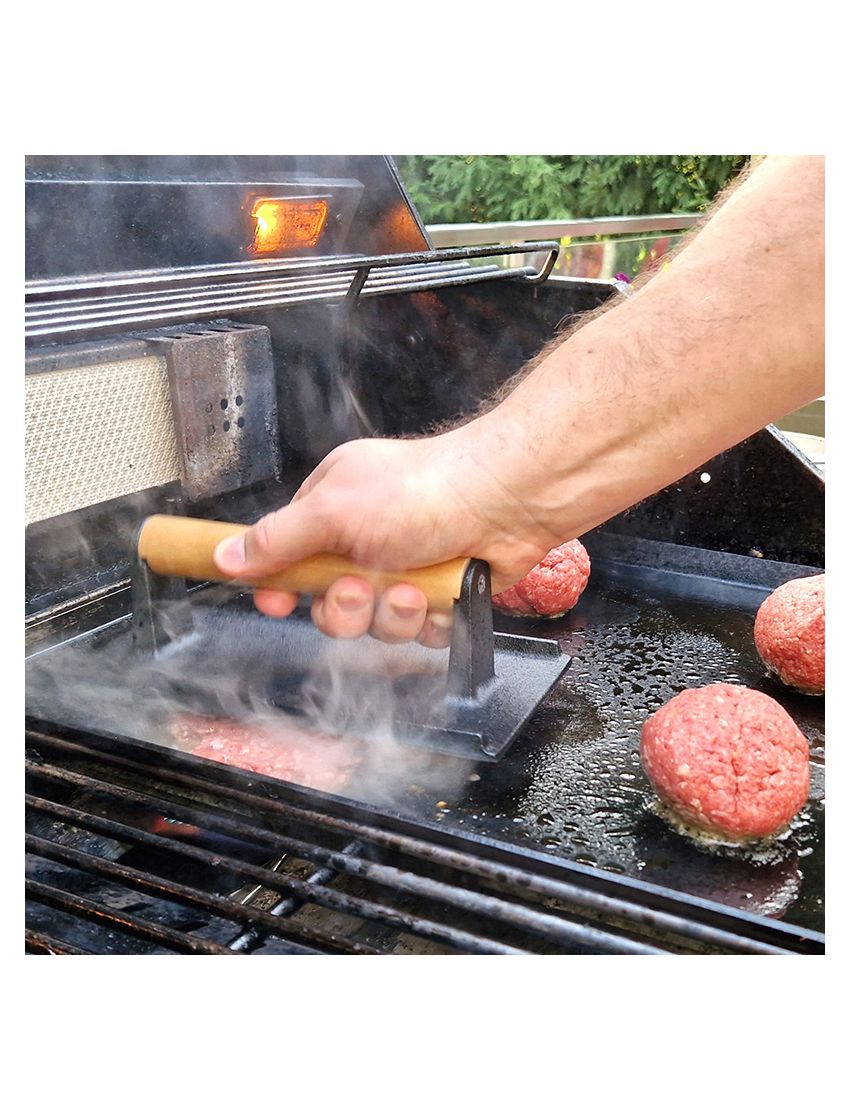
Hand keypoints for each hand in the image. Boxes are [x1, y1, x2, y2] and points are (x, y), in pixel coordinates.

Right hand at [212, 429, 556, 644]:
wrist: (506, 503)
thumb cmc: (426, 489)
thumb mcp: (333, 510)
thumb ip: (277, 538)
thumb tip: (227, 555)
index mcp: (334, 506)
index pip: (287, 555)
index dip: (280, 586)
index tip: (278, 600)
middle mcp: (367, 538)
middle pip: (330, 602)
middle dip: (345, 606)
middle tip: (361, 587)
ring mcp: (404, 567)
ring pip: (374, 623)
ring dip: (391, 613)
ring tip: (413, 585)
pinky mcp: (439, 593)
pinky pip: (416, 632)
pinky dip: (427, 620)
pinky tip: (439, 595)